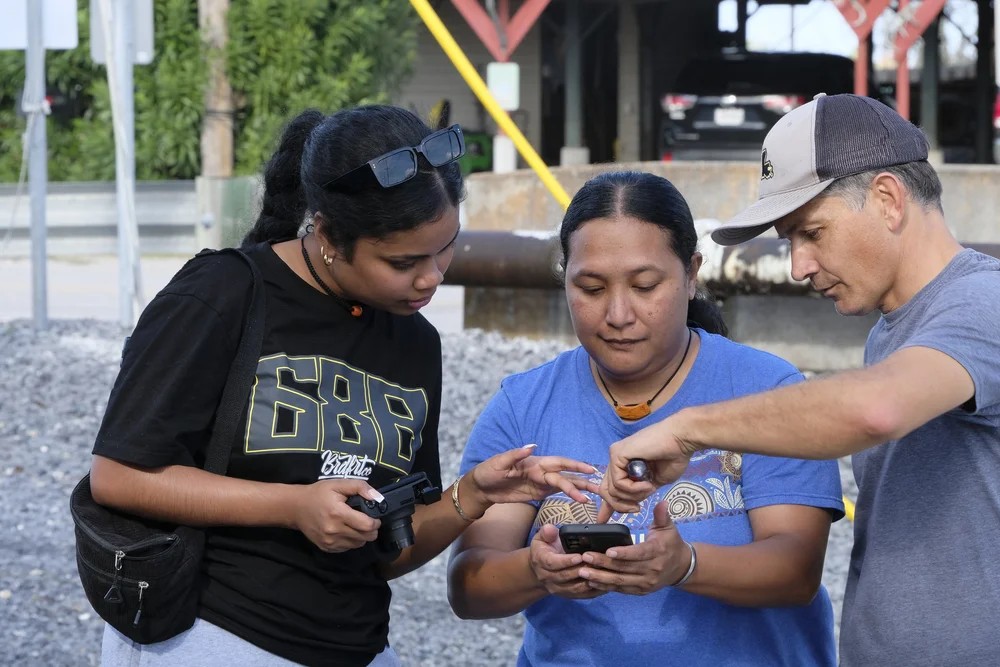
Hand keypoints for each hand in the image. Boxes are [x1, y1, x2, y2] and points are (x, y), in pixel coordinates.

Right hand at [292, 479, 382, 552]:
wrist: (296, 508)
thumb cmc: (318, 494)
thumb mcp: (338, 484)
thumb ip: (359, 487)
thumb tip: (377, 497)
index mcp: (338, 514)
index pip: (367, 525)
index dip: (376, 522)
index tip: (375, 516)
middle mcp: (334, 530)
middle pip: (365, 537)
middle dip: (371, 530)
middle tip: (367, 521)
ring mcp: (330, 542)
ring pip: (358, 544)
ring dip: (362, 536)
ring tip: (356, 525)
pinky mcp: (326, 548)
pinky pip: (347, 548)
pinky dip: (351, 541)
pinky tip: (346, 530)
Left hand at [466, 445, 600, 515]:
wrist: (481, 488)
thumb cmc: (488, 471)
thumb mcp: (498, 463)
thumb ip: (515, 455)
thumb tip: (531, 446)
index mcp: (534, 462)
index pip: (558, 463)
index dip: (574, 466)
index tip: (589, 470)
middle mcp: (541, 471)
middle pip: (565, 476)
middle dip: (582, 481)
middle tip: (598, 488)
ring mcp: (541, 482)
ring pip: (565, 484)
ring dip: (579, 489)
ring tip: (594, 497)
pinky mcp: (538, 493)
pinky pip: (557, 493)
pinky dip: (570, 495)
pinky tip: (581, 499)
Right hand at [528, 523, 603, 599]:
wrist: (538, 570)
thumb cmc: (544, 549)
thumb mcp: (541, 537)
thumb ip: (547, 532)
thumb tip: (551, 529)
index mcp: (541, 561)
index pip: (553, 563)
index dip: (567, 561)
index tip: (580, 556)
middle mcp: (547, 577)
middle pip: (564, 576)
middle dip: (580, 570)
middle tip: (595, 563)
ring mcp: (557, 588)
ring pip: (574, 588)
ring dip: (588, 581)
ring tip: (601, 573)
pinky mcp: (566, 595)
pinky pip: (580, 595)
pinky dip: (592, 591)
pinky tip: (603, 584)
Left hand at [578, 501, 690, 594]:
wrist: (681, 567)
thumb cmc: (671, 543)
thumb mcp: (668, 527)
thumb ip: (662, 515)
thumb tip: (662, 501)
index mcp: (657, 552)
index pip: (639, 553)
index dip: (624, 553)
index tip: (608, 550)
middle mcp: (652, 570)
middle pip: (625, 568)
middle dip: (603, 563)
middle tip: (585, 557)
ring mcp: (646, 583)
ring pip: (620, 581)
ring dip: (600, 578)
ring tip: (583, 572)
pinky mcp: (640, 591)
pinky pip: (621, 589)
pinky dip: (606, 586)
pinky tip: (592, 582)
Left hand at [597, 421, 693, 520]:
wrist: (681, 440)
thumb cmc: (673, 458)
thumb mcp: (653, 483)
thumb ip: (638, 493)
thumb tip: (630, 506)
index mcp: (624, 466)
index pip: (609, 488)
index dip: (607, 506)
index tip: (603, 521)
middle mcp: (617, 460)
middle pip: (605, 491)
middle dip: (619, 506)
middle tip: (636, 509)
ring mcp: (615, 456)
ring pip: (612, 490)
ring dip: (633, 496)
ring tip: (649, 488)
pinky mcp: (617, 453)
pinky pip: (618, 482)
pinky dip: (633, 489)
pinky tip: (647, 484)